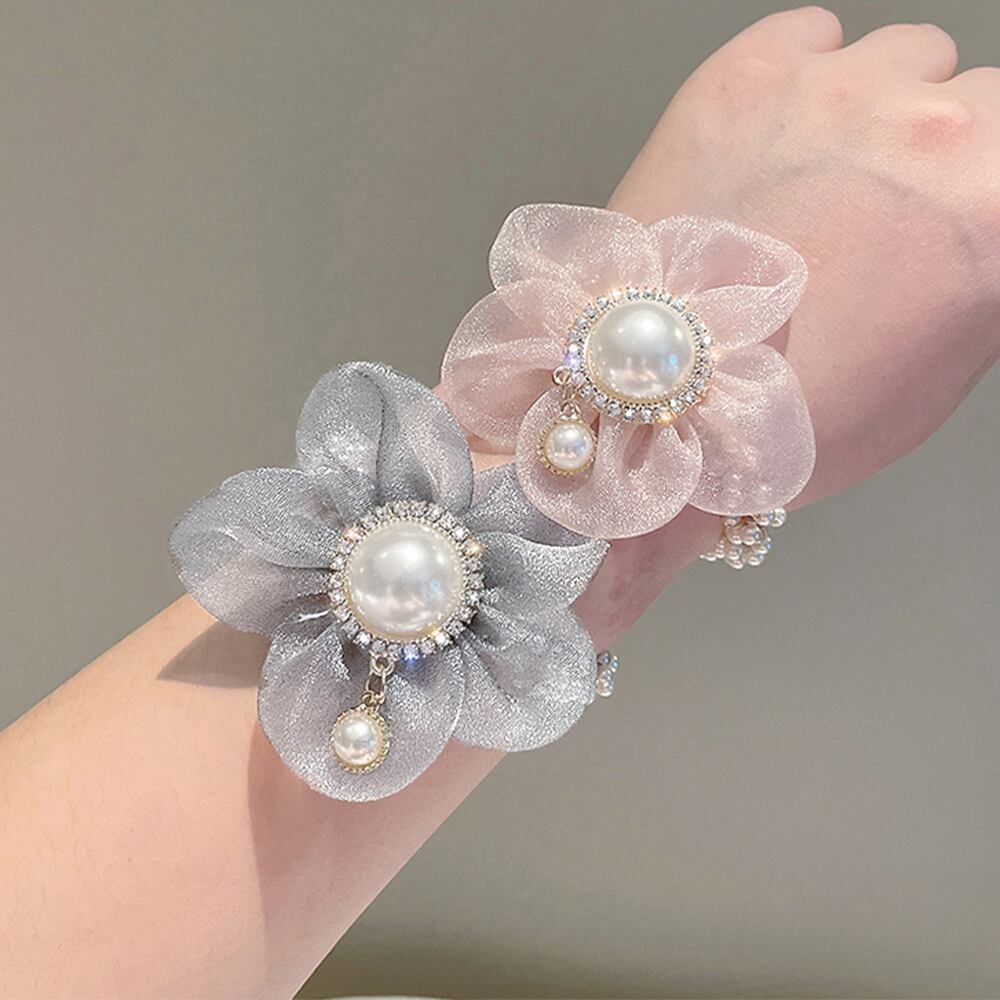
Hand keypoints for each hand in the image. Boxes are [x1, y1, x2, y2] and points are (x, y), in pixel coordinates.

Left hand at [612, 6, 999, 504]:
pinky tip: (774, 141)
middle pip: (972, 98)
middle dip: (935, 151)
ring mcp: (833, 94)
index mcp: (994, 203)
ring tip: (816, 181)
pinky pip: (812, 34)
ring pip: (900, 56)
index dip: (980, 185)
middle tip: (876, 214)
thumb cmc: (800, 412)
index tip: (949, 208)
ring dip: (875, 109)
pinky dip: (804, 75)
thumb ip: (981, 269)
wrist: (669, 405)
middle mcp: (930, 129)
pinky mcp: (745, 77)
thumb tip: (973, 227)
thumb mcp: (942, 368)